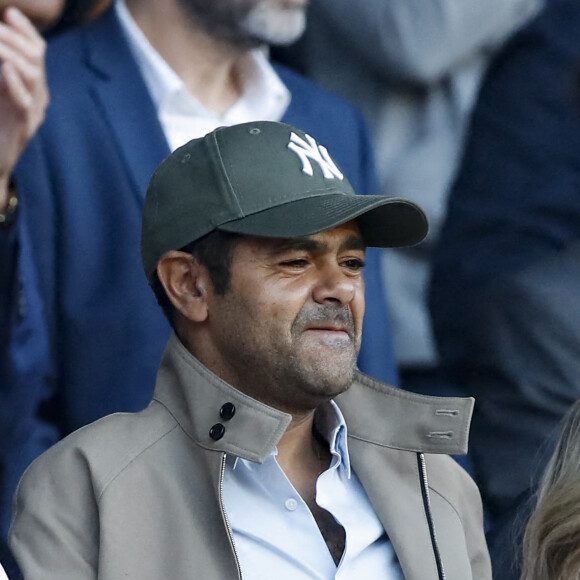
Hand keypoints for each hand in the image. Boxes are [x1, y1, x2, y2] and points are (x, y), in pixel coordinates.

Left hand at [0, 7, 48, 210]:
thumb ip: (1, 69)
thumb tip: (1, 52)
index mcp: (33, 86)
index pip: (38, 51)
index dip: (26, 31)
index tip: (10, 15)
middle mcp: (39, 97)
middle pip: (35, 58)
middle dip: (13, 38)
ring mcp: (34, 112)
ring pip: (32, 75)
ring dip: (10, 54)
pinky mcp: (24, 127)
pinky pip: (24, 101)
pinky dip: (15, 83)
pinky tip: (4, 69)